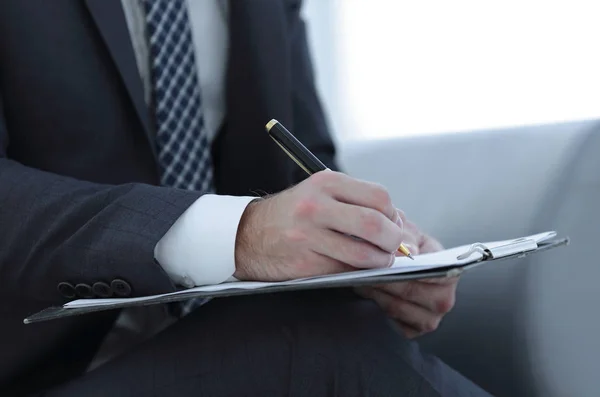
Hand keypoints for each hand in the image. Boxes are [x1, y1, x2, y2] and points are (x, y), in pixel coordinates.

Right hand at [234, 170, 404, 280]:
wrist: (248, 234)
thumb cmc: (293, 214)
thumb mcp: (319, 193)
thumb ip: (356, 201)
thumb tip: (399, 222)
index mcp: (325, 182)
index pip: (379, 197)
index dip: (394, 215)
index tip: (394, 225)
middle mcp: (316, 206)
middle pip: (376, 225)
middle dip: (393, 241)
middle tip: (394, 248)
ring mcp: (308, 236)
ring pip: (364, 254)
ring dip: (380, 262)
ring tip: (378, 260)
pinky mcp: (304, 262)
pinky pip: (345, 271)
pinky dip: (358, 272)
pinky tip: (356, 268)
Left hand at [356, 219, 458, 337]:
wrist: (394, 256)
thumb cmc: (403, 242)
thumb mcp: (405, 230)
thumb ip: (407, 238)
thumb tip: (408, 252)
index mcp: (449, 270)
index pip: (434, 274)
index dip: (406, 268)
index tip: (386, 263)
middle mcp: (444, 297)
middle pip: (412, 293)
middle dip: (385, 280)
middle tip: (364, 269)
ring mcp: (431, 316)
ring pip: (398, 309)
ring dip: (377, 293)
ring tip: (361, 278)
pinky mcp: (415, 328)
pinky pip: (395, 323)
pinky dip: (380, 309)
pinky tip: (371, 293)